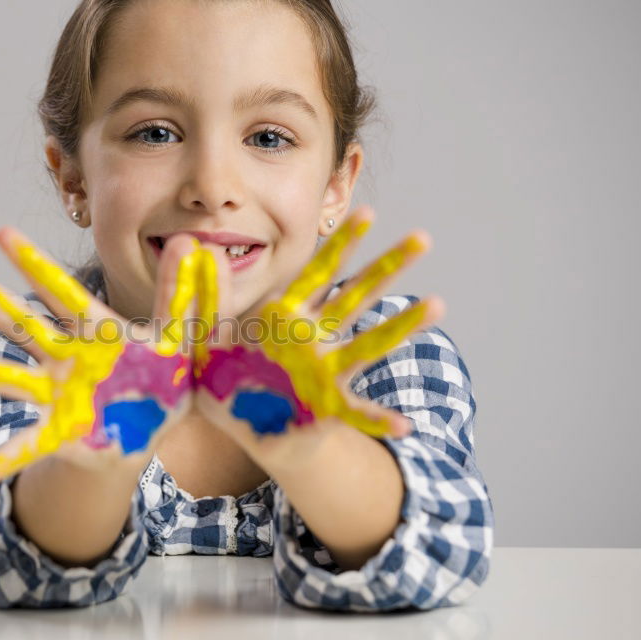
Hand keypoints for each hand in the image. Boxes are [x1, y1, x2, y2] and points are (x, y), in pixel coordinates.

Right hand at [0, 229, 209, 483]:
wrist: (153, 431)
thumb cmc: (161, 376)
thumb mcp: (176, 338)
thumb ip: (178, 294)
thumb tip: (189, 243)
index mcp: (95, 331)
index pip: (61, 291)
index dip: (33, 263)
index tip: (2, 233)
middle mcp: (66, 357)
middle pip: (20, 323)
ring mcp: (58, 393)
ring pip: (13, 378)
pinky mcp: (62, 432)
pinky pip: (33, 446)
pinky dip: (10, 457)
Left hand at [193, 206, 444, 473]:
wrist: (233, 423)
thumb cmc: (222, 374)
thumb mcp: (206, 335)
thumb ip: (209, 298)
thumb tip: (202, 252)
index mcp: (286, 314)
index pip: (319, 271)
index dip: (343, 243)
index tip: (367, 212)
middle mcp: (314, 337)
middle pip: (357, 296)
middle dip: (388, 267)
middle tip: (423, 238)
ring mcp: (324, 370)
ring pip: (369, 343)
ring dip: (402, 325)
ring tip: (437, 302)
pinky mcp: (323, 406)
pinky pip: (353, 414)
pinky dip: (376, 420)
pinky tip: (405, 426)